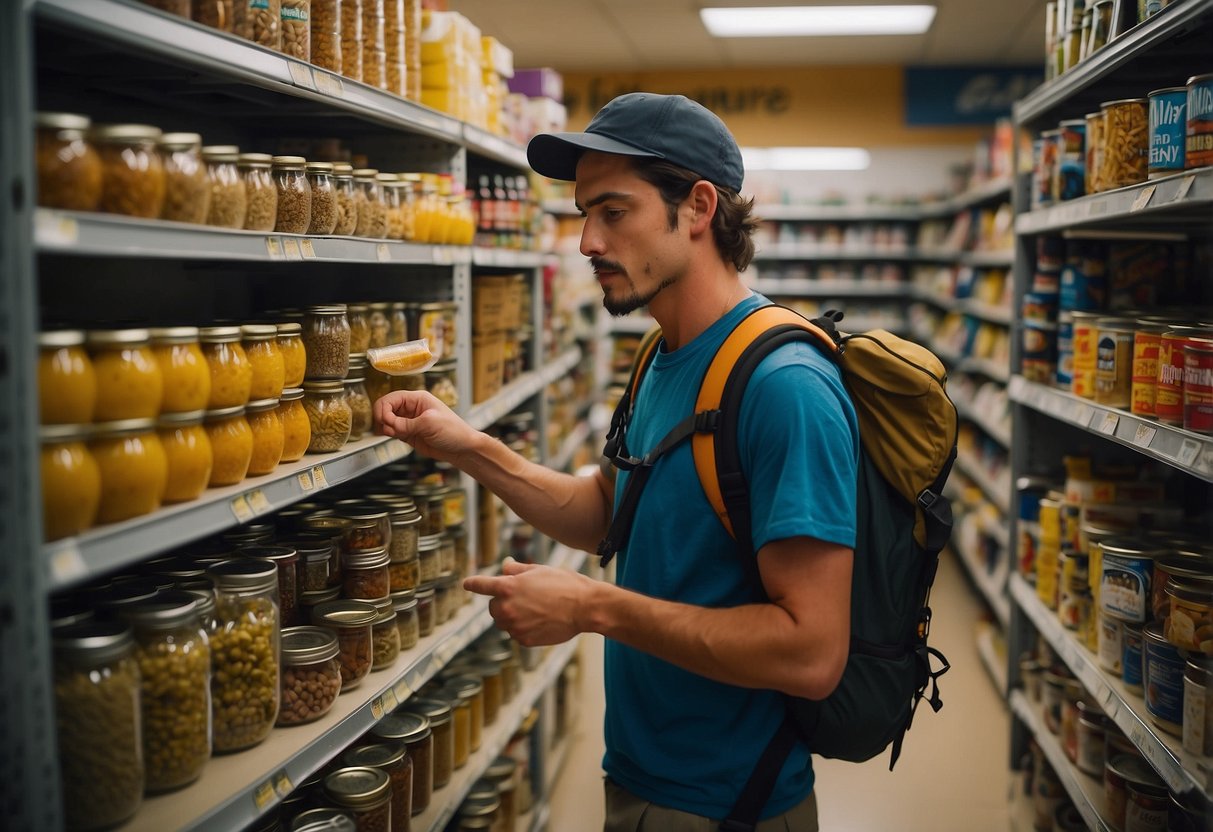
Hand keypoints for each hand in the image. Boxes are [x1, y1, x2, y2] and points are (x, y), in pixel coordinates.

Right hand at [372, 389, 479, 461]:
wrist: (462, 449)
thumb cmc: (454, 431)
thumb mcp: (429, 423)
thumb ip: (406, 424)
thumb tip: (389, 425)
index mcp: (417, 399)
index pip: (391, 398)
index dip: (384, 409)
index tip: (386, 422)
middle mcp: (412, 408)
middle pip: (386, 408)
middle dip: (383, 418)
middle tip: (387, 429)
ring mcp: (409, 421)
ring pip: (387, 421)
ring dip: (386, 427)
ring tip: (393, 434)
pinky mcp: (409, 434)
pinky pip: (392, 431)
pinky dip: (390, 434)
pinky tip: (396, 437)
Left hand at [464, 558, 592, 645]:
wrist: (584, 607)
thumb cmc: (564, 584)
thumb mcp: (539, 570)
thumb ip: (516, 570)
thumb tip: (504, 566)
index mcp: (508, 587)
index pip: (482, 585)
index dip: (473, 584)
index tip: (466, 584)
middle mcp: (507, 607)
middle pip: (493, 608)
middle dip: (503, 602)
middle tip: (523, 598)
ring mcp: (515, 626)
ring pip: (504, 622)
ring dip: (512, 617)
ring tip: (536, 610)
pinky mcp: (524, 640)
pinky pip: (516, 634)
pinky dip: (524, 628)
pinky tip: (541, 621)